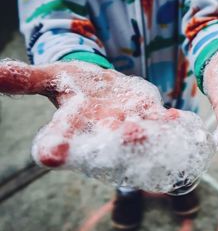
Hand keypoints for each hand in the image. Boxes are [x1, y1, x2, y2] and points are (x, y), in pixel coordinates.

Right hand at [0, 60, 206, 169]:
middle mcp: (100, 136)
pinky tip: (177, 119)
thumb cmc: (75, 86)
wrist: (105, 87)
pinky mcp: (149, 118)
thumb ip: (26, 79)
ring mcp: (128, 129)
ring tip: (149, 129)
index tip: (50, 153)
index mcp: (72, 129)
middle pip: (106, 145)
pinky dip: (169, 123)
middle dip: (114, 142)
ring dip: (145, 136)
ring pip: (137, 137)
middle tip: (123, 135)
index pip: (60, 141)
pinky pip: (160, 124)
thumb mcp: (51, 78)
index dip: (57, 147)